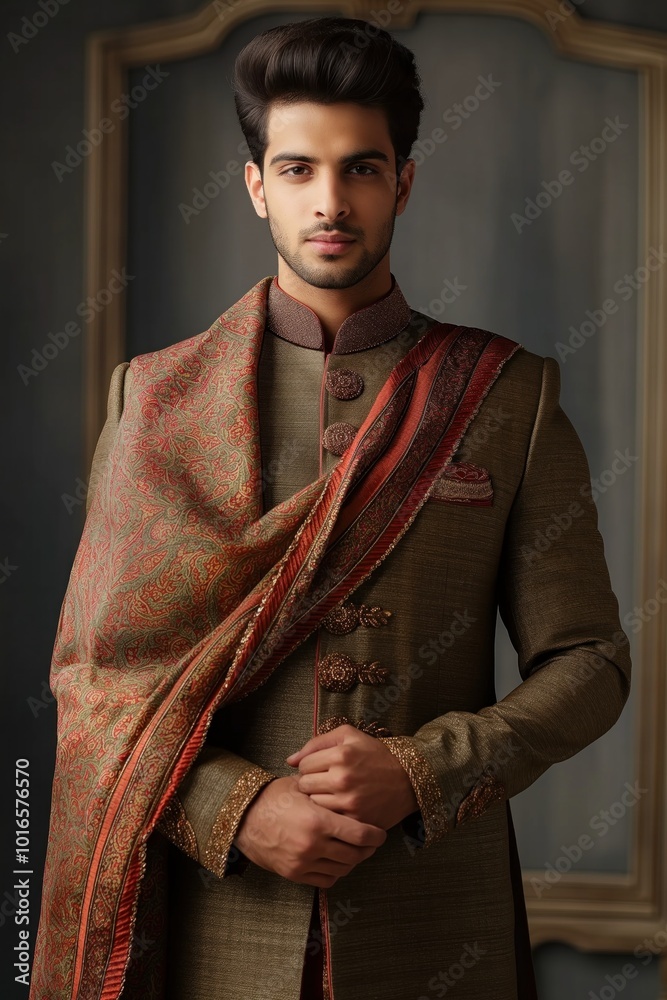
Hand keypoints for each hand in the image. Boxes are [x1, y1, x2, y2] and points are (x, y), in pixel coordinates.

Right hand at [233, 775, 386, 887]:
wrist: (243, 819)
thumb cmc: (273, 797)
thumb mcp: (301, 788)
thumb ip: (327, 794)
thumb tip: (352, 791)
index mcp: (318, 821)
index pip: (359, 834)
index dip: (375, 835)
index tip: (381, 833)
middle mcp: (313, 845)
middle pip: (355, 854)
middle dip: (368, 849)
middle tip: (372, 842)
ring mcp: (303, 862)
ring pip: (343, 869)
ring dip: (353, 861)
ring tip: (355, 850)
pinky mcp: (295, 874)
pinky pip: (326, 880)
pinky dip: (336, 872)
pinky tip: (337, 860)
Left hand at [285, 724, 418, 830]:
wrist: (408, 780)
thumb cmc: (375, 754)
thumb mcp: (349, 736)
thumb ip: (316, 742)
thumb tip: (289, 760)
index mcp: (340, 754)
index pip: (303, 764)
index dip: (309, 766)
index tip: (319, 768)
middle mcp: (343, 778)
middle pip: (304, 785)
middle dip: (310, 783)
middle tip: (322, 783)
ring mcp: (349, 801)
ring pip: (313, 804)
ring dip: (318, 799)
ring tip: (330, 794)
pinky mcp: (356, 819)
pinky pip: (329, 819)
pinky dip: (331, 814)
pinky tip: (339, 806)